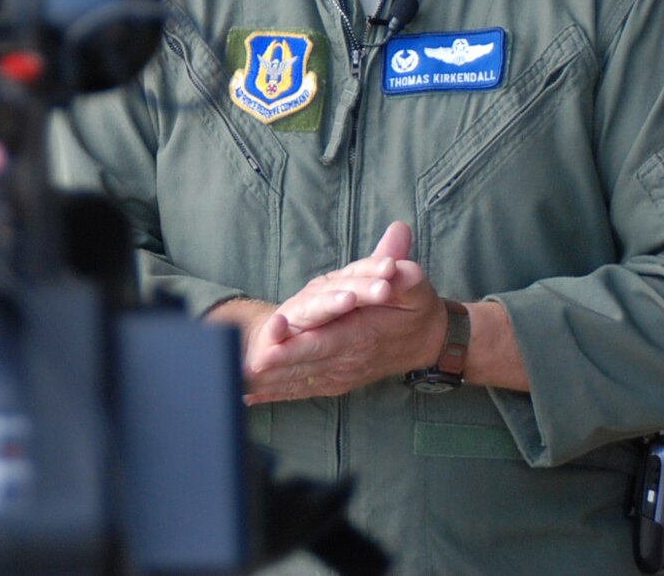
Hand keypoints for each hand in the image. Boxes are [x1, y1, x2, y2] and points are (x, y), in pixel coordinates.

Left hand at [242, 221, 448, 404]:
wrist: (429, 339)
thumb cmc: (416, 307)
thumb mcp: (415, 286)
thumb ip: (402, 277)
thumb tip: (396, 267)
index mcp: (361, 334)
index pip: (323, 340)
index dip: (296, 344)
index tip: (269, 343)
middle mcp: (348, 358)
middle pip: (304, 364)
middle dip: (272, 367)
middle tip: (241, 368)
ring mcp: (341, 372)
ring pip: (299, 380)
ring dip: (267, 385)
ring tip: (234, 384)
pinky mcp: (337, 380)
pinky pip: (303, 389)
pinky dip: (277, 394)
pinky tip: (249, 397)